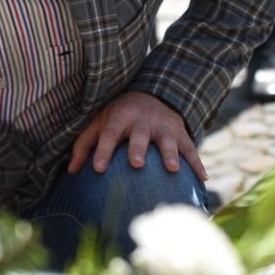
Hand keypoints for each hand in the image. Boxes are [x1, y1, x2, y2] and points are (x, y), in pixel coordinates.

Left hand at [67, 90, 206, 179]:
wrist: (151, 95)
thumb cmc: (118, 117)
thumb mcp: (98, 123)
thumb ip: (84, 145)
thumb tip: (71, 171)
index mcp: (120, 118)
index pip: (109, 133)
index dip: (104, 150)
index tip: (98, 168)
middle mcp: (142, 121)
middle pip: (140, 135)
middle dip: (138, 148)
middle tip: (137, 164)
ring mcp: (164, 127)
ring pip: (168, 141)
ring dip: (170, 154)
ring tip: (172, 170)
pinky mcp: (180, 133)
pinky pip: (190, 149)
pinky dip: (197, 163)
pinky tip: (203, 179)